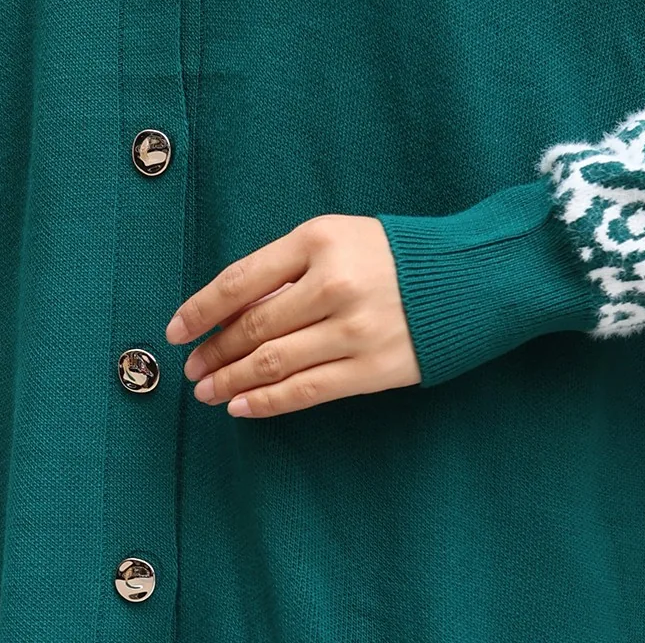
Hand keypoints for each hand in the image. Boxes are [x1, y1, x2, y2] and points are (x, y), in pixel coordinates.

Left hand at [164, 214, 420, 417]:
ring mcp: (353, 329)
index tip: (177, 329)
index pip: (240, 280)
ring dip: (231, 380)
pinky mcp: (372, 368)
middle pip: (253, 326)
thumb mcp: (337, 237)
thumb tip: (231, 311)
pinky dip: (268, 402)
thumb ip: (287, 267)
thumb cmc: (393, 254)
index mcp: (318, 241)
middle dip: (213, 350)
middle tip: (192, 366)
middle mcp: (332, 284)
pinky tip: (242, 406)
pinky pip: (307, 390)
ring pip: (273, 363)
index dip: (201, 309)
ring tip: (208, 390)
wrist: (467, 277)